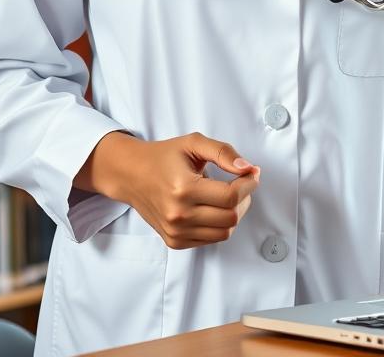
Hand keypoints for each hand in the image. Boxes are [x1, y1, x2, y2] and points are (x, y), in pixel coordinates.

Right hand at [107, 131, 261, 250]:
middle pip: (231, 217)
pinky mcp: (174, 241)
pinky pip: (210, 240)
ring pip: (224, 232)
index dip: (248, 184)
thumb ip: (223, 152)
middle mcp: (179, 214)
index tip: (252, 174)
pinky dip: (219, 225)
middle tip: (242, 183)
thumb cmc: (163, 157)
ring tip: (229, 195)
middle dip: (245, 199)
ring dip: (234, 214)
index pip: (231, 197)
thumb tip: (247, 168)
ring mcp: (176, 231)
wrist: (132, 174)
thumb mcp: (193, 143)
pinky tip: (214, 207)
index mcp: (184, 188)